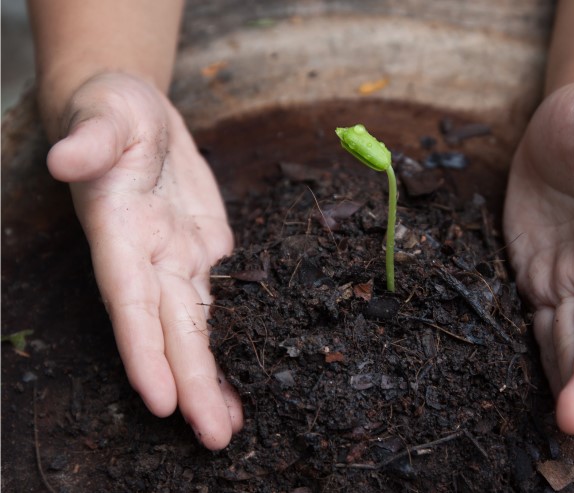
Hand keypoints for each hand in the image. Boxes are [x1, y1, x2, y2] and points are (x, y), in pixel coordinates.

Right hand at [47, 73, 242, 449]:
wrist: (137, 116)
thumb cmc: (111, 112)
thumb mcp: (104, 113)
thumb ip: (92, 140)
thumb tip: (67, 160)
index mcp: (121, 232)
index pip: (131, 300)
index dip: (143, 350)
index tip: (162, 400)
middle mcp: (148, 257)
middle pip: (171, 329)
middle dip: (191, 384)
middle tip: (215, 439)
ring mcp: (178, 258)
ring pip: (195, 328)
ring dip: (210, 379)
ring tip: (226, 429)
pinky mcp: (205, 251)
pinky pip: (216, 305)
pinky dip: (226, 343)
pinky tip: (236, 381)